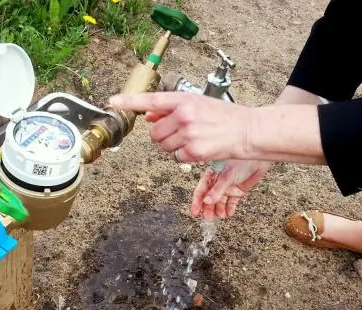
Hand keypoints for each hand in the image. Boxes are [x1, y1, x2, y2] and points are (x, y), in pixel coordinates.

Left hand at [109, 92, 250, 163]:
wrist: (247, 131)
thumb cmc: (224, 117)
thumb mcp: (198, 105)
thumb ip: (172, 110)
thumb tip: (150, 117)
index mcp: (185, 100)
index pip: (152, 99)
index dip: (130, 101)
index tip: (113, 101)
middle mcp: (184, 115)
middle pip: (154, 133)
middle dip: (162, 137)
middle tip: (179, 134)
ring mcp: (188, 134)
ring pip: (163, 147)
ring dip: (172, 147)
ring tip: (192, 140)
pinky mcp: (193, 151)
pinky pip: (175, 158)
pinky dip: (183, 157)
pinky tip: (198, 149)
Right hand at [192, 160, 271, 219]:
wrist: (259, 159)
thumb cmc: (241, 161)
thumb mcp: (226, 176)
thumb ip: (217, 190)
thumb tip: (207, 201)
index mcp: (211, 176)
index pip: (201, 191)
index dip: (197, 202)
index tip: (195, 212)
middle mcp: (218, 183)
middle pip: (210, 199)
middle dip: (208, 208)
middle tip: (208, 217)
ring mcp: (228, 188)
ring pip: (220, 202)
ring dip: (219, 209)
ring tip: (221, 215)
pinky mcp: (237, 191)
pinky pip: (231, 202)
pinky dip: (230, 208)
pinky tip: (229, 213)